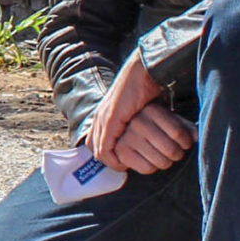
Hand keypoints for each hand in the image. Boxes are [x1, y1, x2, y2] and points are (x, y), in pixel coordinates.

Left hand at [88, 51, 195, 174]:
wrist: (144, 71)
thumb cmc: (146, 87)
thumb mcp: (136, 107)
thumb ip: (131, 119)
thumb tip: (138, 129)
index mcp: (104, 112)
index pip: (95, 139)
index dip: (107, 152)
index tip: (122, 160)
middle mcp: (99, 116)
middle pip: (93, 146)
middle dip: (106, 160)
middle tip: (122, 168)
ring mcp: (103, 119)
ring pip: (97, 149)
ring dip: (110, 162)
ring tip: (124, 169)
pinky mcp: (110, 121)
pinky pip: (105, 147)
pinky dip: (113, 159)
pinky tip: (123, 165)